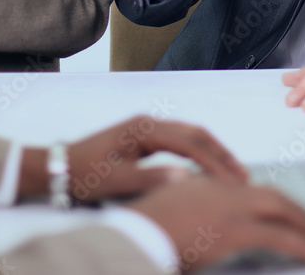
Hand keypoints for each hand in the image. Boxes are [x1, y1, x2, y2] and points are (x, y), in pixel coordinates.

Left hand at [18, 116, 247, 201]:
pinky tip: (208, 171)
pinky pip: (180, 142)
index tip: (233, 183)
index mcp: (144, 128)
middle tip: (244, 178)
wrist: (60, 166)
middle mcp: (149, 122)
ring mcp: (148, 127)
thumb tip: (187, 180)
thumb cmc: (84, 174)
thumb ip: (151, 179)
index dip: (214, 163)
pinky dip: (199, 154)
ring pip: (190, 136)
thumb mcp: (115, 181)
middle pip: (196, 133)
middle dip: (221, 155)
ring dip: (213, 153)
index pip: (189, 143)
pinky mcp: (146, 137)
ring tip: (234, 175)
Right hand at [128, 177, 304, 270]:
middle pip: (273, 196)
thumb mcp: (172, 215)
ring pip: (281, 211)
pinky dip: (302, 243)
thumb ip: (194, 211)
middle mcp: (223, 190)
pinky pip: (279, 236)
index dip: (276, 203)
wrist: (132, 237)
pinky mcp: (234, 230)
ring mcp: (230, 208)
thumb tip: (212, 223)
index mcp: (208, 185)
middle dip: (299, 213)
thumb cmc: (144, 233)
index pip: (252, 190)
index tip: (290, 216)